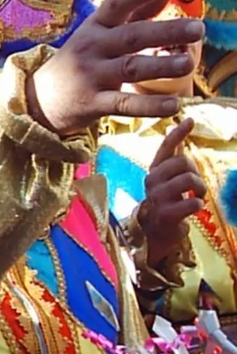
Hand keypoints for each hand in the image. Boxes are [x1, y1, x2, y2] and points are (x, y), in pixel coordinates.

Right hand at [27, 0, 203, 134]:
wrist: (40, 99)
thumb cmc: (80, 60)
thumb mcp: (99, 32)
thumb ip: (135, 11)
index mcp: (95, 27)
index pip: (116, 4)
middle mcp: (92, 48)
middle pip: (131, 37)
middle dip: (165, 31)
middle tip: (197, 27)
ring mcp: (91, 76)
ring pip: (130, 69)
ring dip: (161, 66)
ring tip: (188, 64)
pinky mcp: (93, 104)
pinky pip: (124, 105)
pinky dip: (149, 106)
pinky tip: (174, 106)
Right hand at [139, 118, 205, 264]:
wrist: (152, 233)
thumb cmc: (164, 203)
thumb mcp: (166, 178)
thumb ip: (172, 156)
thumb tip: (173, 128)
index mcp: (154, 170)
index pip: (165, 147)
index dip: (178, 133)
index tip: (189, 120)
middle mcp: (152, 180)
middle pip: (182, 162)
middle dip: (196, 172)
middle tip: (196, 185)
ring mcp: (157, 197)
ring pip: (188, 180)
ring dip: (200, 189)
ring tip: (198, 197)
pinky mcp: (166, 214)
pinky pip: (192, 202)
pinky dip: (198, 204)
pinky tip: (193, 208)